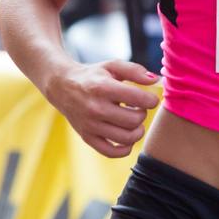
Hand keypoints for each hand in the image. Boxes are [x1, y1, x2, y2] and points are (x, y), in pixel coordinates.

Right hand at [46, 59, 160, 157]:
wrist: (63, 86)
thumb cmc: (94, 75)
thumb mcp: (112, 66)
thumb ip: (135, 71)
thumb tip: (155, 80)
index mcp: (103, 88)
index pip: (138, 99)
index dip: (151, 100)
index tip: (150, 99)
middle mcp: (95, 108)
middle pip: (134, 120)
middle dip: (143, 114)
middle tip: (139, 108)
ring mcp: (90, 125)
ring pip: (126, 138)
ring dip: (137, 131)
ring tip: (134, 121)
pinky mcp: (87, 137)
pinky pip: (111, 152)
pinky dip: (125, 149)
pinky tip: (127, 137)